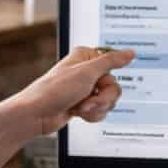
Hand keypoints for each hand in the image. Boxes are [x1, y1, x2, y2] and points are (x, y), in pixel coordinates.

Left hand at [9, 46, 134, 135]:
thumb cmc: (54, 90)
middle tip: (88, 99)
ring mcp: (85, 89)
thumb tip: (130, 52)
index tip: (97, 82)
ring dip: (96, 107)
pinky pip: (100, 110)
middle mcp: (87, 72)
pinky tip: (78, 112)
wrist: (37, 115)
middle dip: (102, 98)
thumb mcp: (87, 72)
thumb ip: (112, 61)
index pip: (114, 66)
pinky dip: (92, 114)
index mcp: (87, 57)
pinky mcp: (83, 104)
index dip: (107, 79)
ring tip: (80, 107)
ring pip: (108, 100)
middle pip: (114, 86)